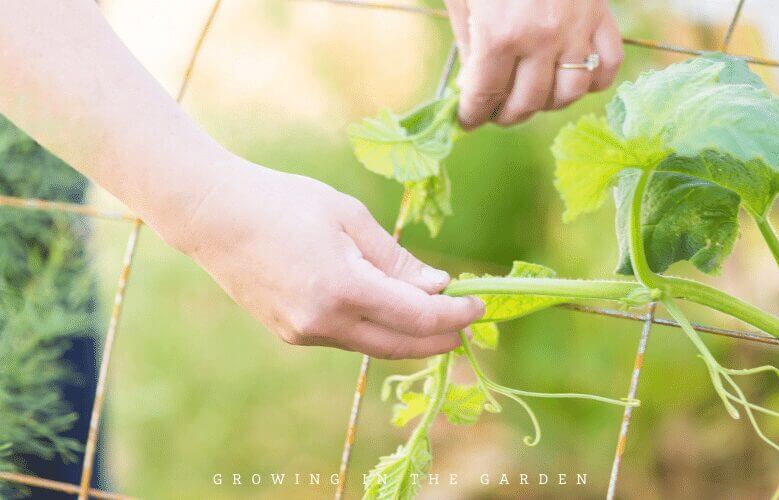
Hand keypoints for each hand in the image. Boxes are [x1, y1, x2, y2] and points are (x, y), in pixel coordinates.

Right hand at [165, 158, 484, 358]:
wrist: (213, 216)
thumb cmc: (283, 201)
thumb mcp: (348, 217)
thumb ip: (396, 259)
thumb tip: (436, 286)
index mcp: (343, 288)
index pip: (417, 317)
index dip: (454, 315)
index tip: (480, 305)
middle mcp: (324, 322)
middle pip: (400, 345)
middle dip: (440, 338)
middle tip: (466, 324)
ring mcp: (304, 333)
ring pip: (372, 345)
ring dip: (408, 335)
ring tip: (434, 314)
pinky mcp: (290, 333)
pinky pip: (346, 337)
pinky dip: (375, 328)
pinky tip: (387, 309)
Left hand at [444, 0, 622, 127]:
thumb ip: (469, 45)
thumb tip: (474, 85)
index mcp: (500, 35)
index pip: (485, 96)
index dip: (472, 116)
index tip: (467, 121)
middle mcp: (541, 38)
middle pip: (526, 103)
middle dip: (505, 115)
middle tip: (495, 112)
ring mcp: (577, 29)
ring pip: (569, 94)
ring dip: (546, 103)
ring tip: (530, 95)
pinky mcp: (602, 15)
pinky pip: (608, 66)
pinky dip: (592, 81)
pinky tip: (570, 77)